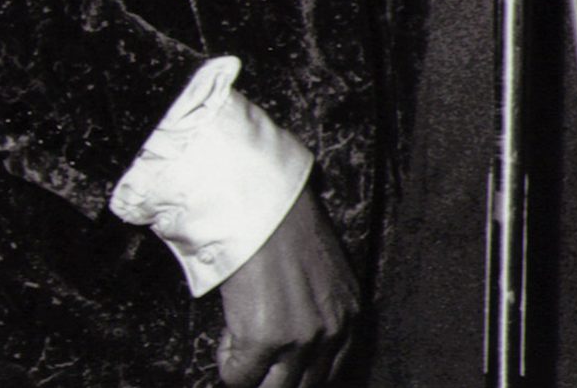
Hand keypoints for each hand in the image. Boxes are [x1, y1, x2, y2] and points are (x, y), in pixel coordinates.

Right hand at [215, 190, 360, 387]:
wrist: (260, 207)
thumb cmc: (283, 230)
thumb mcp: (322, 274)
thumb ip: (320, 311)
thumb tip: (298, 347)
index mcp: (350, 313)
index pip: (332, 370)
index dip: (300, 372)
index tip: (279, 366)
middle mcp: (332, 330)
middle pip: (304, 385)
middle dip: (275, 377)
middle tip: (257, 359)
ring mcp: (300, 338)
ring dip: (252, 372)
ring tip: (241, 343)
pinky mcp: (265, 340)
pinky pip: (238, 376)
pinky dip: (227, 359)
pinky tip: (229, 329)